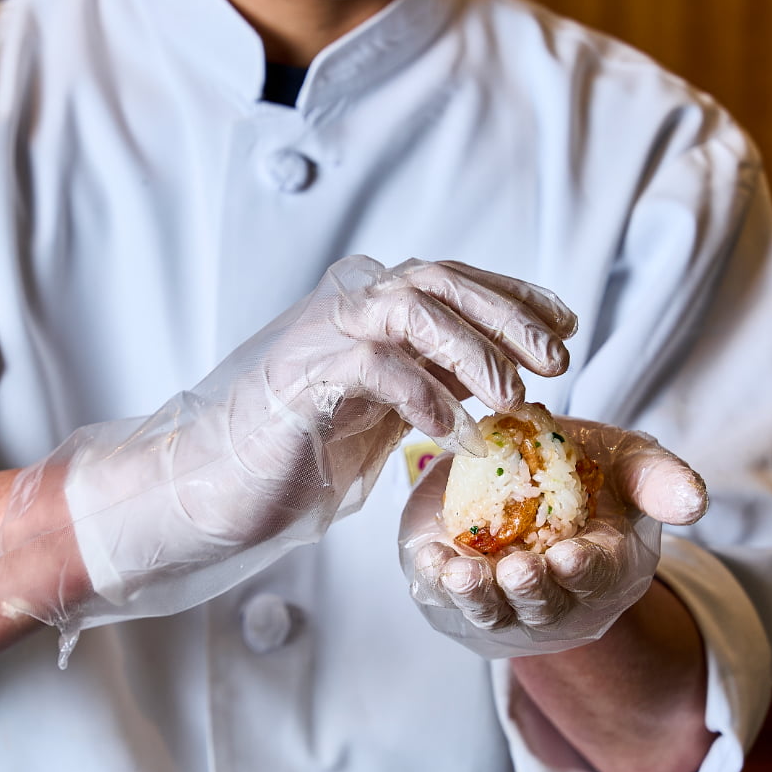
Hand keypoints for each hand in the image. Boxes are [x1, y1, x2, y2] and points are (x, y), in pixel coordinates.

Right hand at [0, 255, 577, 656]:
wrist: (207, 490)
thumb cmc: (286, 461)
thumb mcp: (373, 419)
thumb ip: (418, 388)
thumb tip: (484, 384)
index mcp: (364, 321)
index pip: (451, 283)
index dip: (513, 295)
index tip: (564, 323)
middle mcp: (343, 316)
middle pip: (440, 281)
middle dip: (508, 314)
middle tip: (558, 357)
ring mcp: (319, 341)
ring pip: (410, 307)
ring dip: (471, 346)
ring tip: (511, 394)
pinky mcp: (300, 381)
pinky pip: (371, 364)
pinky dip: (418, 390)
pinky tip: (448, 426)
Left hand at [400, 417, 707, 657]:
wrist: (517, 470)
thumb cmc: (583, 469)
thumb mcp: (626, 461)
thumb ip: (659, 479)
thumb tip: (696, 503)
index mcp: (603, 566)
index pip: (597, 577)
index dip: (584, 571)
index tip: (569, 557)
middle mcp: (555, 594)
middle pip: (544, 604)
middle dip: (530, 590)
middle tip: (519, 569)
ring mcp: (503, 599)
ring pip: (492, 610)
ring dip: (477, 596)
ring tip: (461, 573)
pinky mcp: (457, 591)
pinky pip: (442, 597)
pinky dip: (433, 582)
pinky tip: (427, 560)